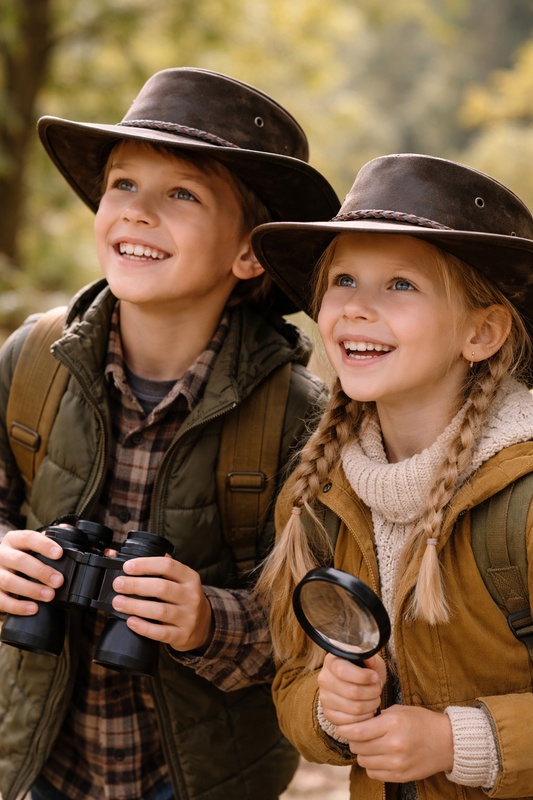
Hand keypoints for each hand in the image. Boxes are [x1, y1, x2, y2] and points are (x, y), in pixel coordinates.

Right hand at [0, 530, 63, 614]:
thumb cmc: (19, 557)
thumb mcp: (29, 546)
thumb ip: (45, 543)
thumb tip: (68, 539)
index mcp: (13, 540)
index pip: (28, 538)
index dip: (44, 545)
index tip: (59, 554)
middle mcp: (1, 555)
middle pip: (19, 561)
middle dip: (41, 571)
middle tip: (58, 581)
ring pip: (9, 581)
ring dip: (32, 589)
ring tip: (49, 595)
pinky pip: (2, 601)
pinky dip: (18, 606)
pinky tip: (33, 608)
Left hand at [111, 555, 213, 651]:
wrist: (203, 625)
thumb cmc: (182, 597)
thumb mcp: (178, 580)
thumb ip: (157, 568)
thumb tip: (121, 556)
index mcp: (189, 577)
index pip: (168, 566)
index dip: (146, 565)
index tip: (127, 567)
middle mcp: (191, 596)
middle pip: (162, 588)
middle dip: (136, 585)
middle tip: (118, 585)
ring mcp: (188, 617)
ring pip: (160, 611)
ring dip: (135, 606)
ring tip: (118, 602)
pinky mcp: (182, 635)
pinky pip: (161, 633)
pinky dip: (143, 627)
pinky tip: (130, 621)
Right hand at [318, 652, 385, 724]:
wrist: (355, 685)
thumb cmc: (363, 671)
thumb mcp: (369, 660)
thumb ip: (370, 658)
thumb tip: (369, 659)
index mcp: (331, 662)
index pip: (343, 670)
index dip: (363, 676)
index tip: (375, 677)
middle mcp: (324, 679)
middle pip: (351, 691)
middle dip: (372, 692)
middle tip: (377, 689)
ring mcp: (325, 698)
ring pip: (354, 708)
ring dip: (371, 705)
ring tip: (374, 699)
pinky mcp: (329, 714)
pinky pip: (350, 722)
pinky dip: (365, 717)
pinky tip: (368, 710)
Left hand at [339, 704, 453, 781]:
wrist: (446, 742)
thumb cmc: (421, 722)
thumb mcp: (399, 711)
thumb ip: (377, 718)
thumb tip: (355, 724)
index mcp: (393, 724)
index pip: (358, 731)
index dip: (345, 730)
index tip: (342, 727)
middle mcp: (394, 745)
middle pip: (358, 747)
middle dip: (354, 740)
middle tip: (358, 734)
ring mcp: (397, 763)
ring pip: (363, 761)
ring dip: (363, 753)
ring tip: (370, 745)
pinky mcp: (400, 776)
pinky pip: (373, 773)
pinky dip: (372, 765)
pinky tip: (379, 756)